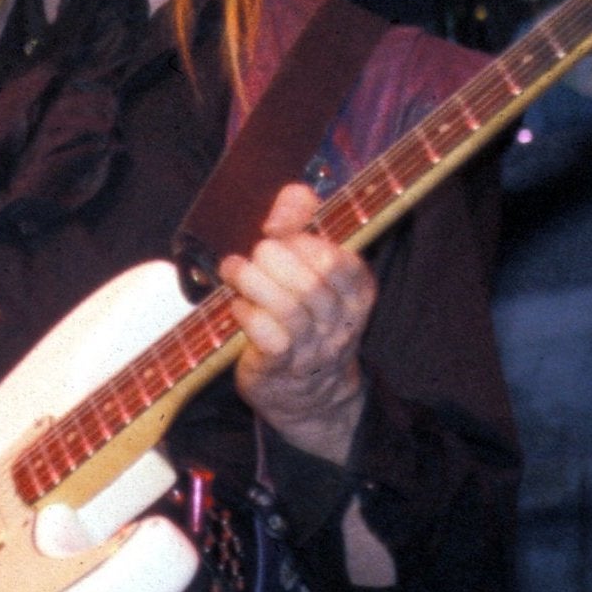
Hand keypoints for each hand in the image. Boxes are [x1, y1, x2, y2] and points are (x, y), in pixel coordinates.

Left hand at [219, 182, 375, 464]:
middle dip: (276, 258)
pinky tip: (237, 305)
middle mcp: (342, 322)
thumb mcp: (312, 267)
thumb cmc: (303, 314)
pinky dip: (248, 314)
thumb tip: (290, 197)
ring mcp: (315, 348)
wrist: (308, 393)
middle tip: (255, 253)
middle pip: (314, 281)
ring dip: (253, 282)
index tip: (276, 231)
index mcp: (357, 292)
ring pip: (290, 308)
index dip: (303, 239)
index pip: (339, 260)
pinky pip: (269, 337)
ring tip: (234, 269)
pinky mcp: (283, 367)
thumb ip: (303, 221)